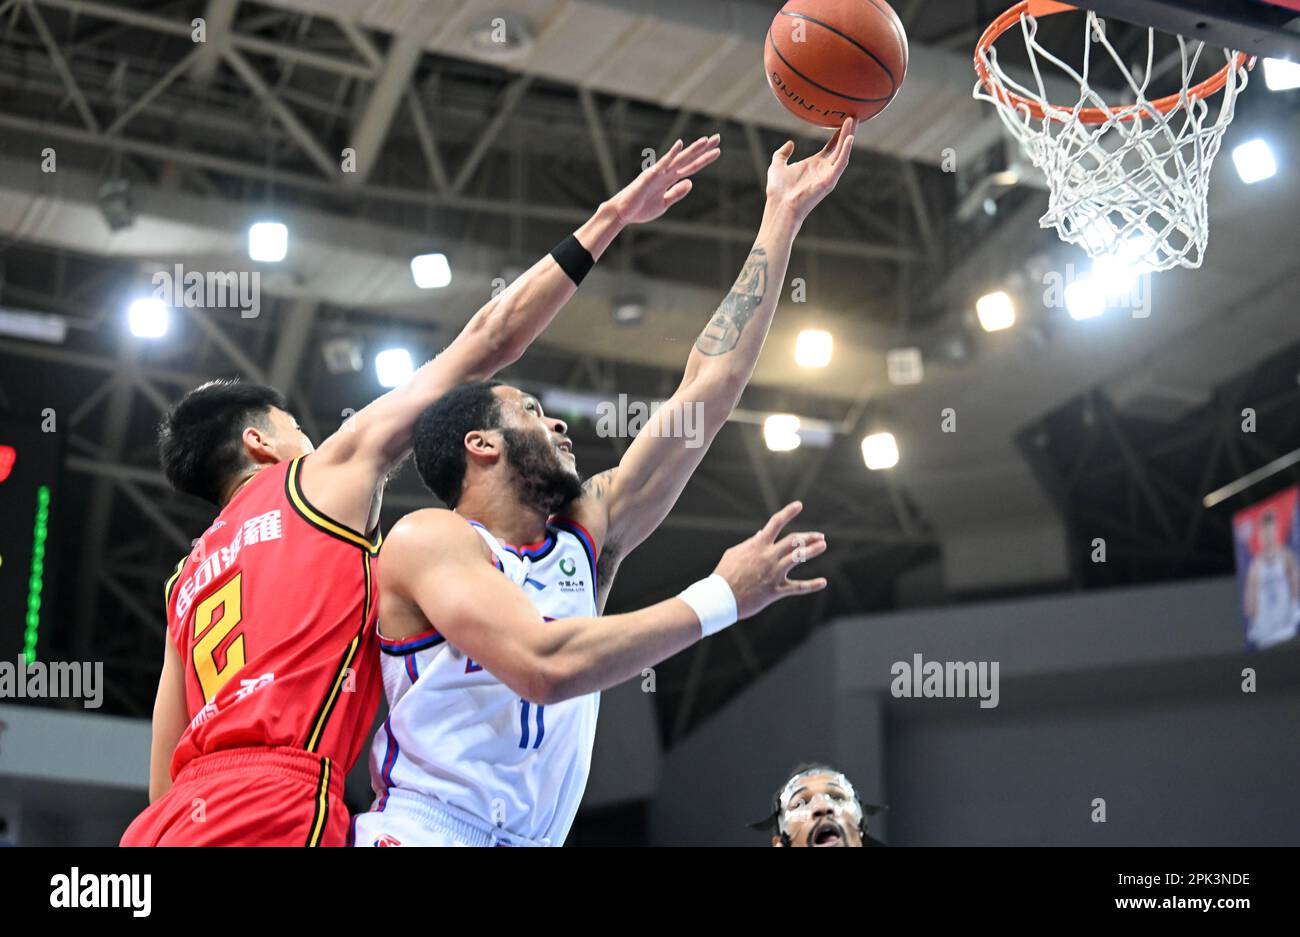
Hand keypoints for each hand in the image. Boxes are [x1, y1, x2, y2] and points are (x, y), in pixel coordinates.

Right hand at [609, 134, 722, 224]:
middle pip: (688, 159)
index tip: (717, 151)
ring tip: (705, 141)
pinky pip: (662, 164)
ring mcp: (658, 173)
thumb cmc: (640, 209)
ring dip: (692, 150)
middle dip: (703, 150)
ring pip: (679, 159)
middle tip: (718, 138)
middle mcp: (666, 173)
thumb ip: (676, 193)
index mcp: (669, 180)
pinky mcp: (649, 176)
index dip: (704, 159)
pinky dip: (671, 154)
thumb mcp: (664, 203)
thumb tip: (691, 182)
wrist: (622, 213)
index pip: (691, 167)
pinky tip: (679, 145)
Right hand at [713, 501, 827, 618]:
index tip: (799, 505)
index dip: (788, 512)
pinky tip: (823, 582)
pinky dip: (811, 585)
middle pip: (793, 541)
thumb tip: (760, 534)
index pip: (775, 523)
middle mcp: (768, 557)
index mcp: (757, 545)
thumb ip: (750, 543)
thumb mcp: (734, 553)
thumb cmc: (724, 574)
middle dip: (808, 536)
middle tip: (820, 536)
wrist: (720, 598)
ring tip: (823, 545)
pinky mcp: (775, 590)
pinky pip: (797, 587)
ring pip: (798, 558)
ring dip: (812, 550)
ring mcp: (773, 573)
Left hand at [766, 118, 856, 223]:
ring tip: (852, 121)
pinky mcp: (829, 181)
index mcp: (814, 164)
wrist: (780, 205)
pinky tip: (849, 138)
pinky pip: (841, 164)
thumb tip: (790, 143)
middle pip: (840, 147)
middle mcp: (824, 169)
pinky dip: (846, 151)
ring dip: (848, 137)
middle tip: (854, 116)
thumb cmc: (778, 190)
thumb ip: (782, 153)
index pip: (831, 146)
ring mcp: (828, 175)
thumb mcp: (777, 165)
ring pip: (843, 152)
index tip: (843, 120)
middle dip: (848, 132)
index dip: (837, 134)